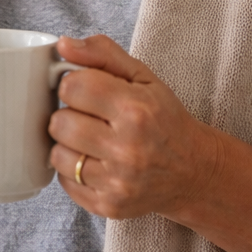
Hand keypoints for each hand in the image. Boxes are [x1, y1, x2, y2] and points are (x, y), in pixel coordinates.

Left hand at [47, 34, 251, 251]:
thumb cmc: (164, 119)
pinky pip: (65, 182)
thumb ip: (102, 54)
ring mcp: (118, 182)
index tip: (87, 90)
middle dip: (70, 115)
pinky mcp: (109, 206)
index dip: (74, 84)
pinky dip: (73, 170)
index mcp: (135, 110)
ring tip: (92, 140)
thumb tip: (63, 45)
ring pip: (57, 154)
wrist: (194, 172)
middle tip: (90, 117)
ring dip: (68, 144)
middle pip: (59, 122)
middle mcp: (127, 148)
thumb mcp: (142, 77)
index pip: (71, 87)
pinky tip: (95, 162)